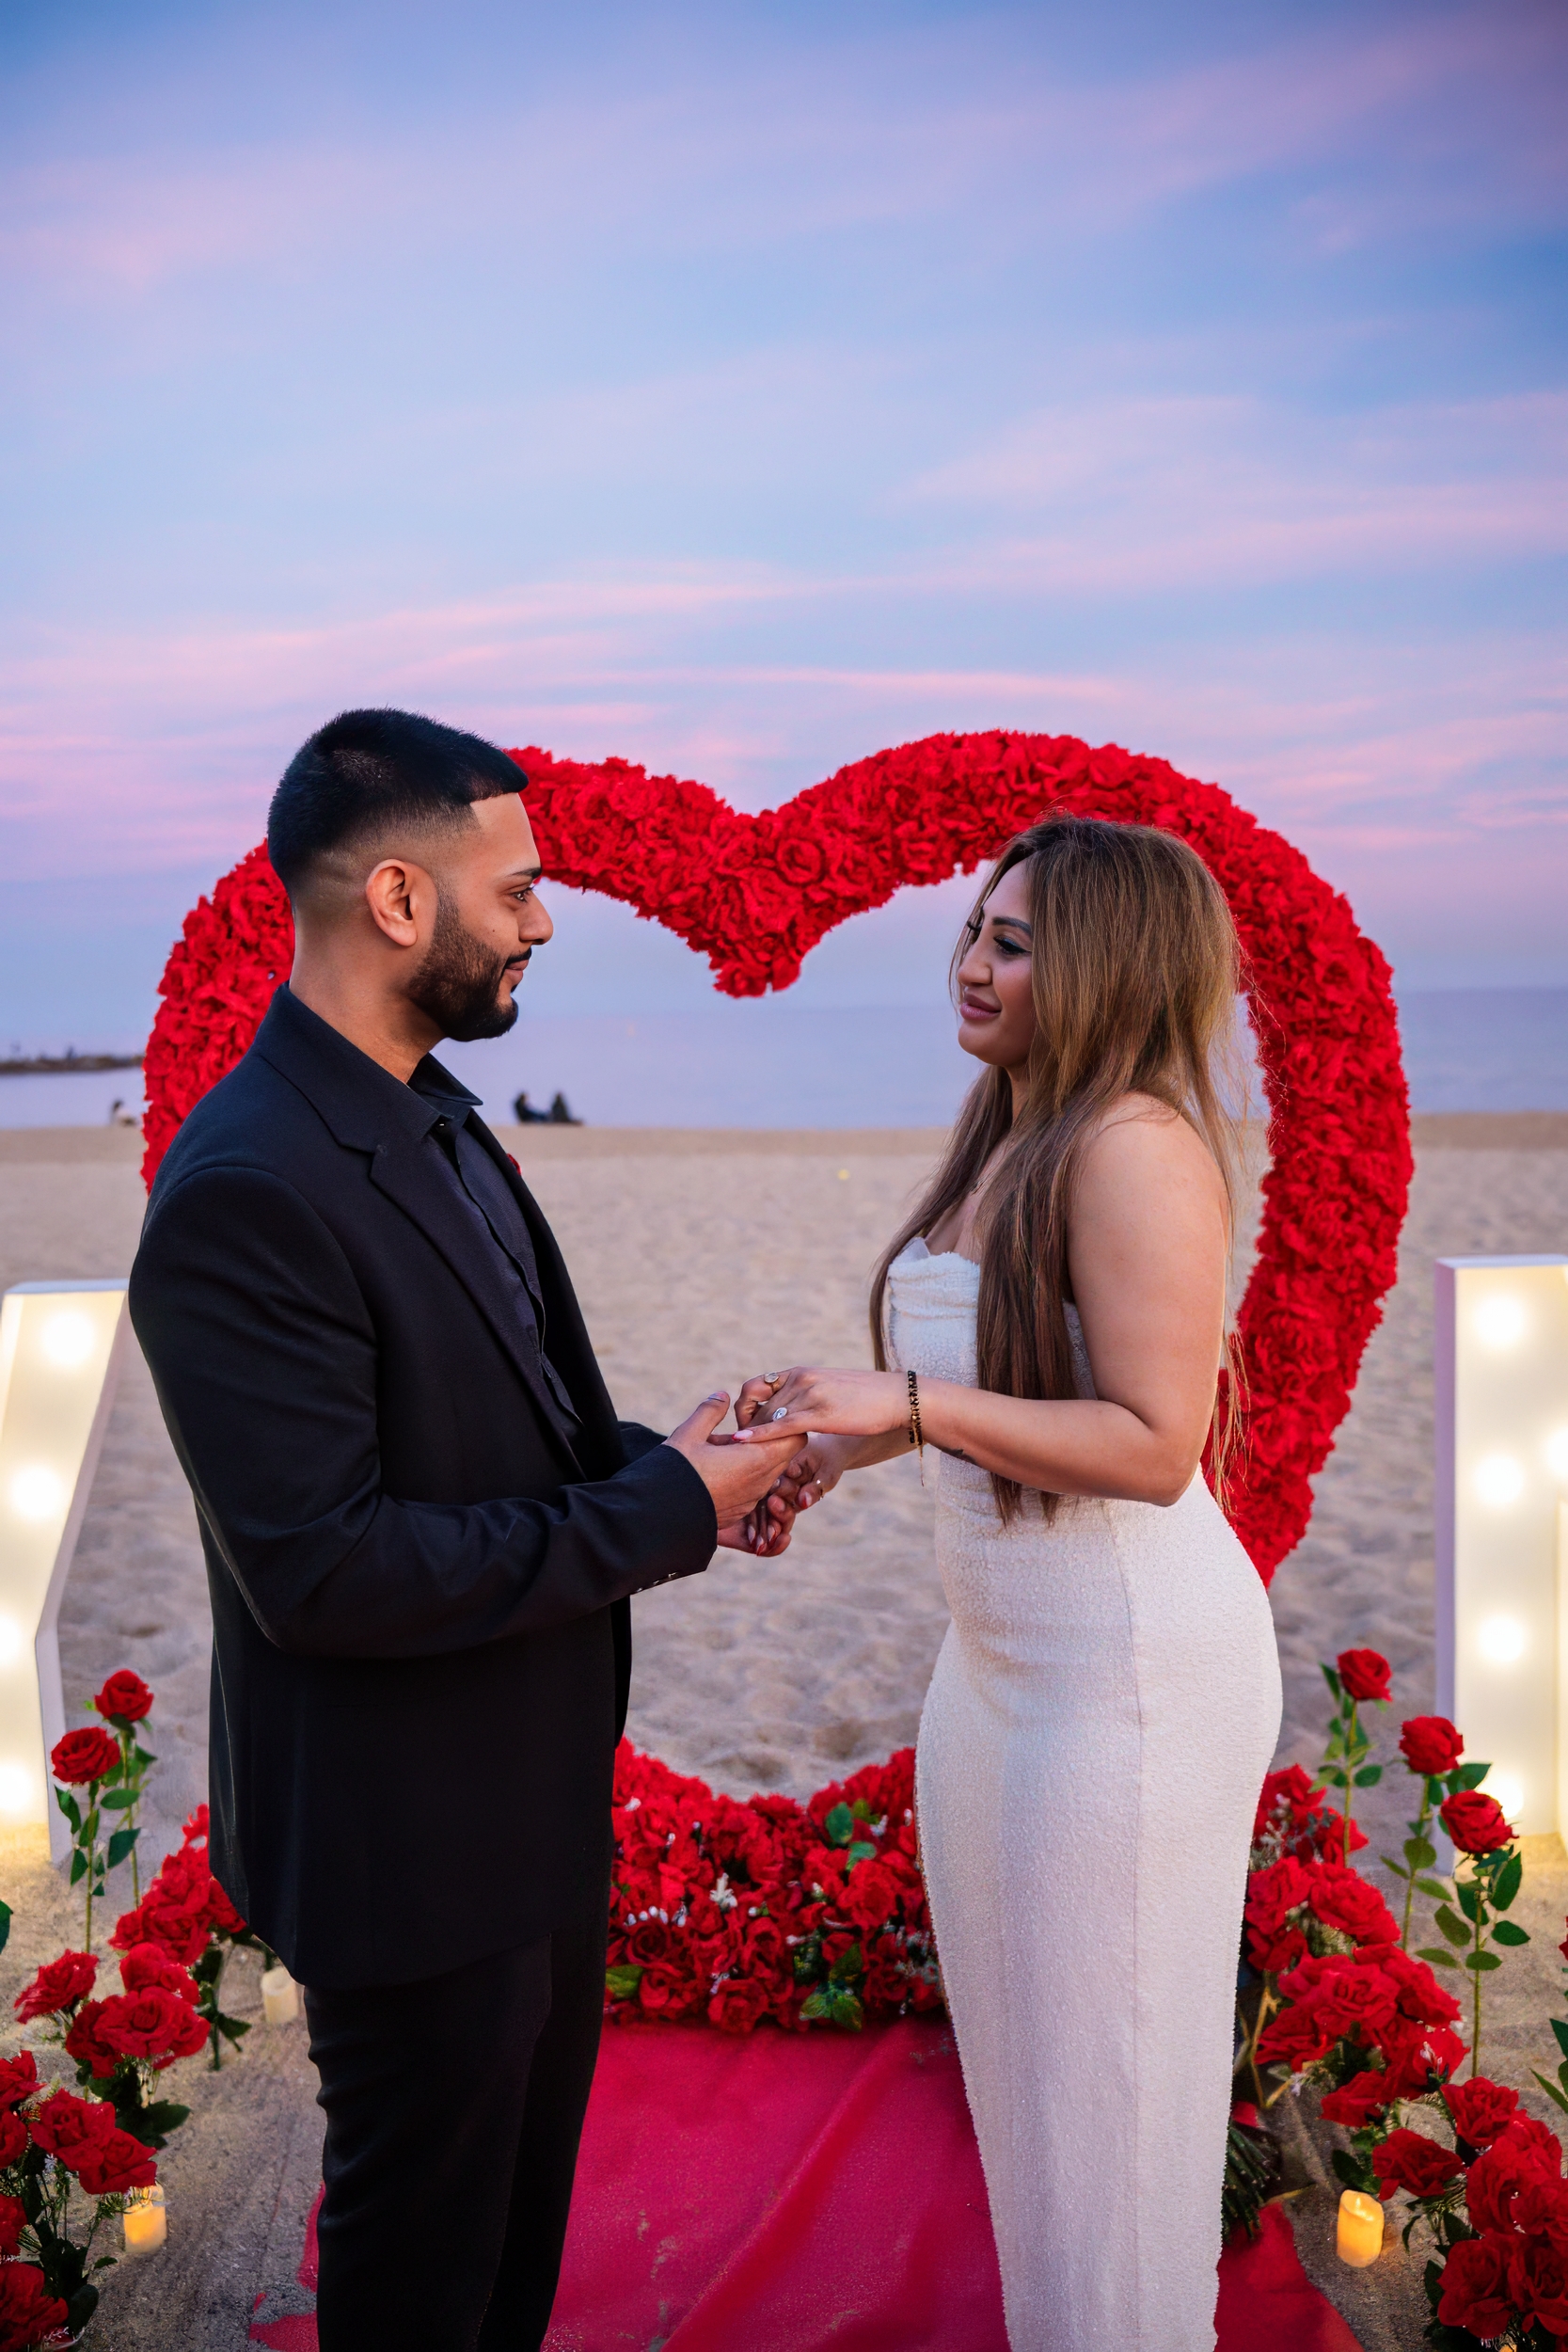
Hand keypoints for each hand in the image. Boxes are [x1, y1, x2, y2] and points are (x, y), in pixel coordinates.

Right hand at [663, 1392, 797, 1530]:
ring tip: (725, 1450)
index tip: (762, 1418)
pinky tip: (720, 1470)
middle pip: (784, 1455)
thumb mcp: (690, 1433)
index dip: (783, 1425)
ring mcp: (752, 1500)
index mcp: (757, 1459)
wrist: (660, 1516)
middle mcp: (761, 1483)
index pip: (795, 1438)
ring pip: (769, 1473)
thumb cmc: (677, 1471)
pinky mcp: (741, 1511)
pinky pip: (755, 1490)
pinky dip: (746, 1477)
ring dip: (757, 1459)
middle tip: (742, 1430)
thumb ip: (710, 1411)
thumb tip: (722, 1395)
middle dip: (770, 1440)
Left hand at [732, 1366, 910, 1448]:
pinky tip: (742, 1443)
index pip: (755, 1385)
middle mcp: (800, 1378)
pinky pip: (781, 1425)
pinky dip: (759, 1434)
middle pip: (757, 1404)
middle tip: (740, 1448)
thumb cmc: (868, 1397)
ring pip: (766, 1415)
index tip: (743, 1425)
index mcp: (801, 1372)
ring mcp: (809, 1394)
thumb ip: (807, 1394)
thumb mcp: (829, 1388)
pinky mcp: (819, 1413)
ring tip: (739, 1454)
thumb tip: (793, 1407)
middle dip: (745, 1426)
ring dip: (751, 1435)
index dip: (743, 1406)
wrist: (898, 1398)